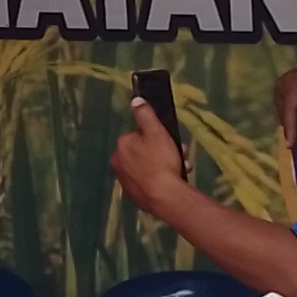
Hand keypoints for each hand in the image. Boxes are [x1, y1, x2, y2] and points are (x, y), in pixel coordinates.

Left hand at [109, 98, 190, 212]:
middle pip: (143, 152)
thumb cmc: (161, 161)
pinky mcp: (133, 195)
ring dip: (163, 167)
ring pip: (147, 167)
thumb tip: (136, 100)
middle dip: (162, 152)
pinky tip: (170, 183)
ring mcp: (124, 180)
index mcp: (122, 145)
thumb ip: (145, 114)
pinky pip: (147, 183)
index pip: (140, 135)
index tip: (171, 142)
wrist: (164, 196)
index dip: (157, 137)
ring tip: (178, 170)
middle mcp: (118, 162)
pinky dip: (157, 181)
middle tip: (177, 156)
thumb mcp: (156, 132)